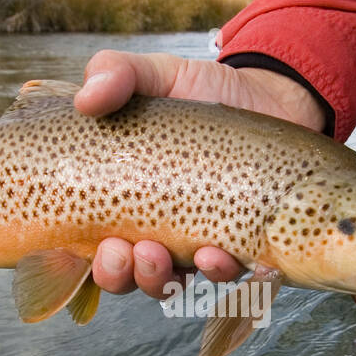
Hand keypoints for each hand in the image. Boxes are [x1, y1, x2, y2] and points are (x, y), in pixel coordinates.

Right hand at [77, 49, 327, 297]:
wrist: (271, 96)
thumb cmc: (204, 91)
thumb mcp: (156, 74)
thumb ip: (116, 73)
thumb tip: (85, 97)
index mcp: (120, 197)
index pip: (89, 243)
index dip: (84, 260)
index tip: (91, 247)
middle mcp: (152, 229)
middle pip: (124, 275)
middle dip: (118, 274)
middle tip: (121, 253)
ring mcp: (194, 241)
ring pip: (169, 283)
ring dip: (160, 279)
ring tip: (164, 256)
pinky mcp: (238, 244)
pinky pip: (226, 275)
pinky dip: (218, 273)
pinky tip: (217, 256)